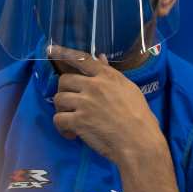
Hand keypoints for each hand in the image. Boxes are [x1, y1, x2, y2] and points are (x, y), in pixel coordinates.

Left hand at [49, 48, 163, 163]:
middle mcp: (95, 86)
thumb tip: (101, 59)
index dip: (65, 53)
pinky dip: (62, 128)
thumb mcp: (130, 91)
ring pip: (59, 99)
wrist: (139, 141)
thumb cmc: (141, 118)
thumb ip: (112, 76)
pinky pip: (58, 119)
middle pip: (64, 80)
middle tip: (72, 103)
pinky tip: (72, 134)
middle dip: (65, 91)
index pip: (83, 59)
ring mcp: (85, 103)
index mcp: (109, 77)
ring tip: (73, 120)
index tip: (51, 49)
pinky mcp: (78, 121)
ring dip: (63, 110)